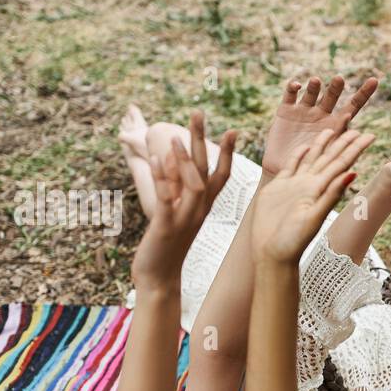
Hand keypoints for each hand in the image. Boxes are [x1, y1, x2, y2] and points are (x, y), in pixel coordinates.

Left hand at [132, 111, 235, 287]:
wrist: (160, 277)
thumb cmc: (166, 245)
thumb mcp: (174, 211)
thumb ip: (176, 187)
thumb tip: (173, 159)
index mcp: (203, 207)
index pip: (220, 176)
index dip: (227, 153)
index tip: (233, 130)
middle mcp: (198, 211)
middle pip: (206, 171)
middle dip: (202, 141)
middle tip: (198, 113)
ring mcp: (185, 219)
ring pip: (193, 185)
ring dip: (185, 160)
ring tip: (174, 136)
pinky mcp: (167, 227)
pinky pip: (168, 200)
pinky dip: (164, 179)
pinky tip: (157, 159)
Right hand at [250, 128, 375, 263]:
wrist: (271, 253)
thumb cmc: (293, 241)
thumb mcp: (314, 217)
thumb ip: (331, 195)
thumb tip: (352, 173)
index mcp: (320, 189)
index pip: (342, 163)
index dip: (355, 149)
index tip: (370, 135)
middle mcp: (310, 185)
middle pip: (329, 157)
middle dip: (343, 142)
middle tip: (356, 126)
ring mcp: (295, 186)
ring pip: (312, 159)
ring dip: (322, 145)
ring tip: (332, 130)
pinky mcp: (278, 188)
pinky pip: (291, 166)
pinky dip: (298, 155)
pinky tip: (305, 147)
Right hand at [262, 75, 377, 176]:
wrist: (286, 178)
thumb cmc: (313, 174)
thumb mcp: (333, 163)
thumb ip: (350, 149)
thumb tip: (370, 136)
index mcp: (336, 125)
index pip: (353, 106)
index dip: (364, 93)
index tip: (374, 81)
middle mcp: (321, 115)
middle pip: (332, 96)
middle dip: (336, 87)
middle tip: (339, 80)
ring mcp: (304, 111)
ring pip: (311, 92)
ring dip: (314, 86)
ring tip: (316, 82)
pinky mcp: (286, 111)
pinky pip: (290, 95)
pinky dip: (293, 87)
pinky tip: (297, 86)